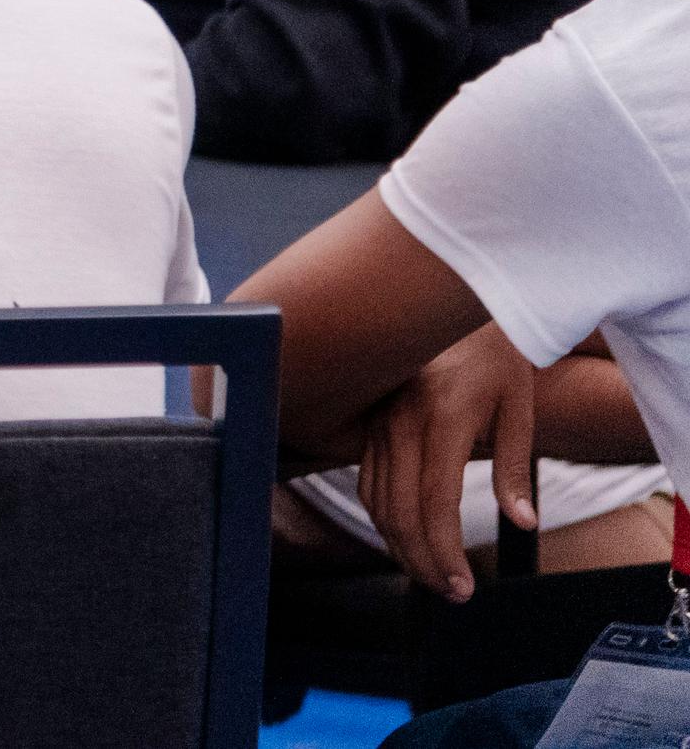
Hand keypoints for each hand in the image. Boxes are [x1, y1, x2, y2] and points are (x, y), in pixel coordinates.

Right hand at [357, 323, 539, 598]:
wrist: (450, 298)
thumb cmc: (496, 356)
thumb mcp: (518, 407)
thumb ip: (517, 467)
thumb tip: (523, 523)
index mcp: (442, 417)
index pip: (434, 503)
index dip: (444, 552)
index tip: (464, 587)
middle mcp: (401, 420)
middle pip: (399, 510)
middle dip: (422, 561)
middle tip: (451, 592)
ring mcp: (378, 421)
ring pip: (377, 499)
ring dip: (400, 544)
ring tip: (431, 572)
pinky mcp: (369, 422)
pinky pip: (368, 480)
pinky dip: (384, 516)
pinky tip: (407, 535)